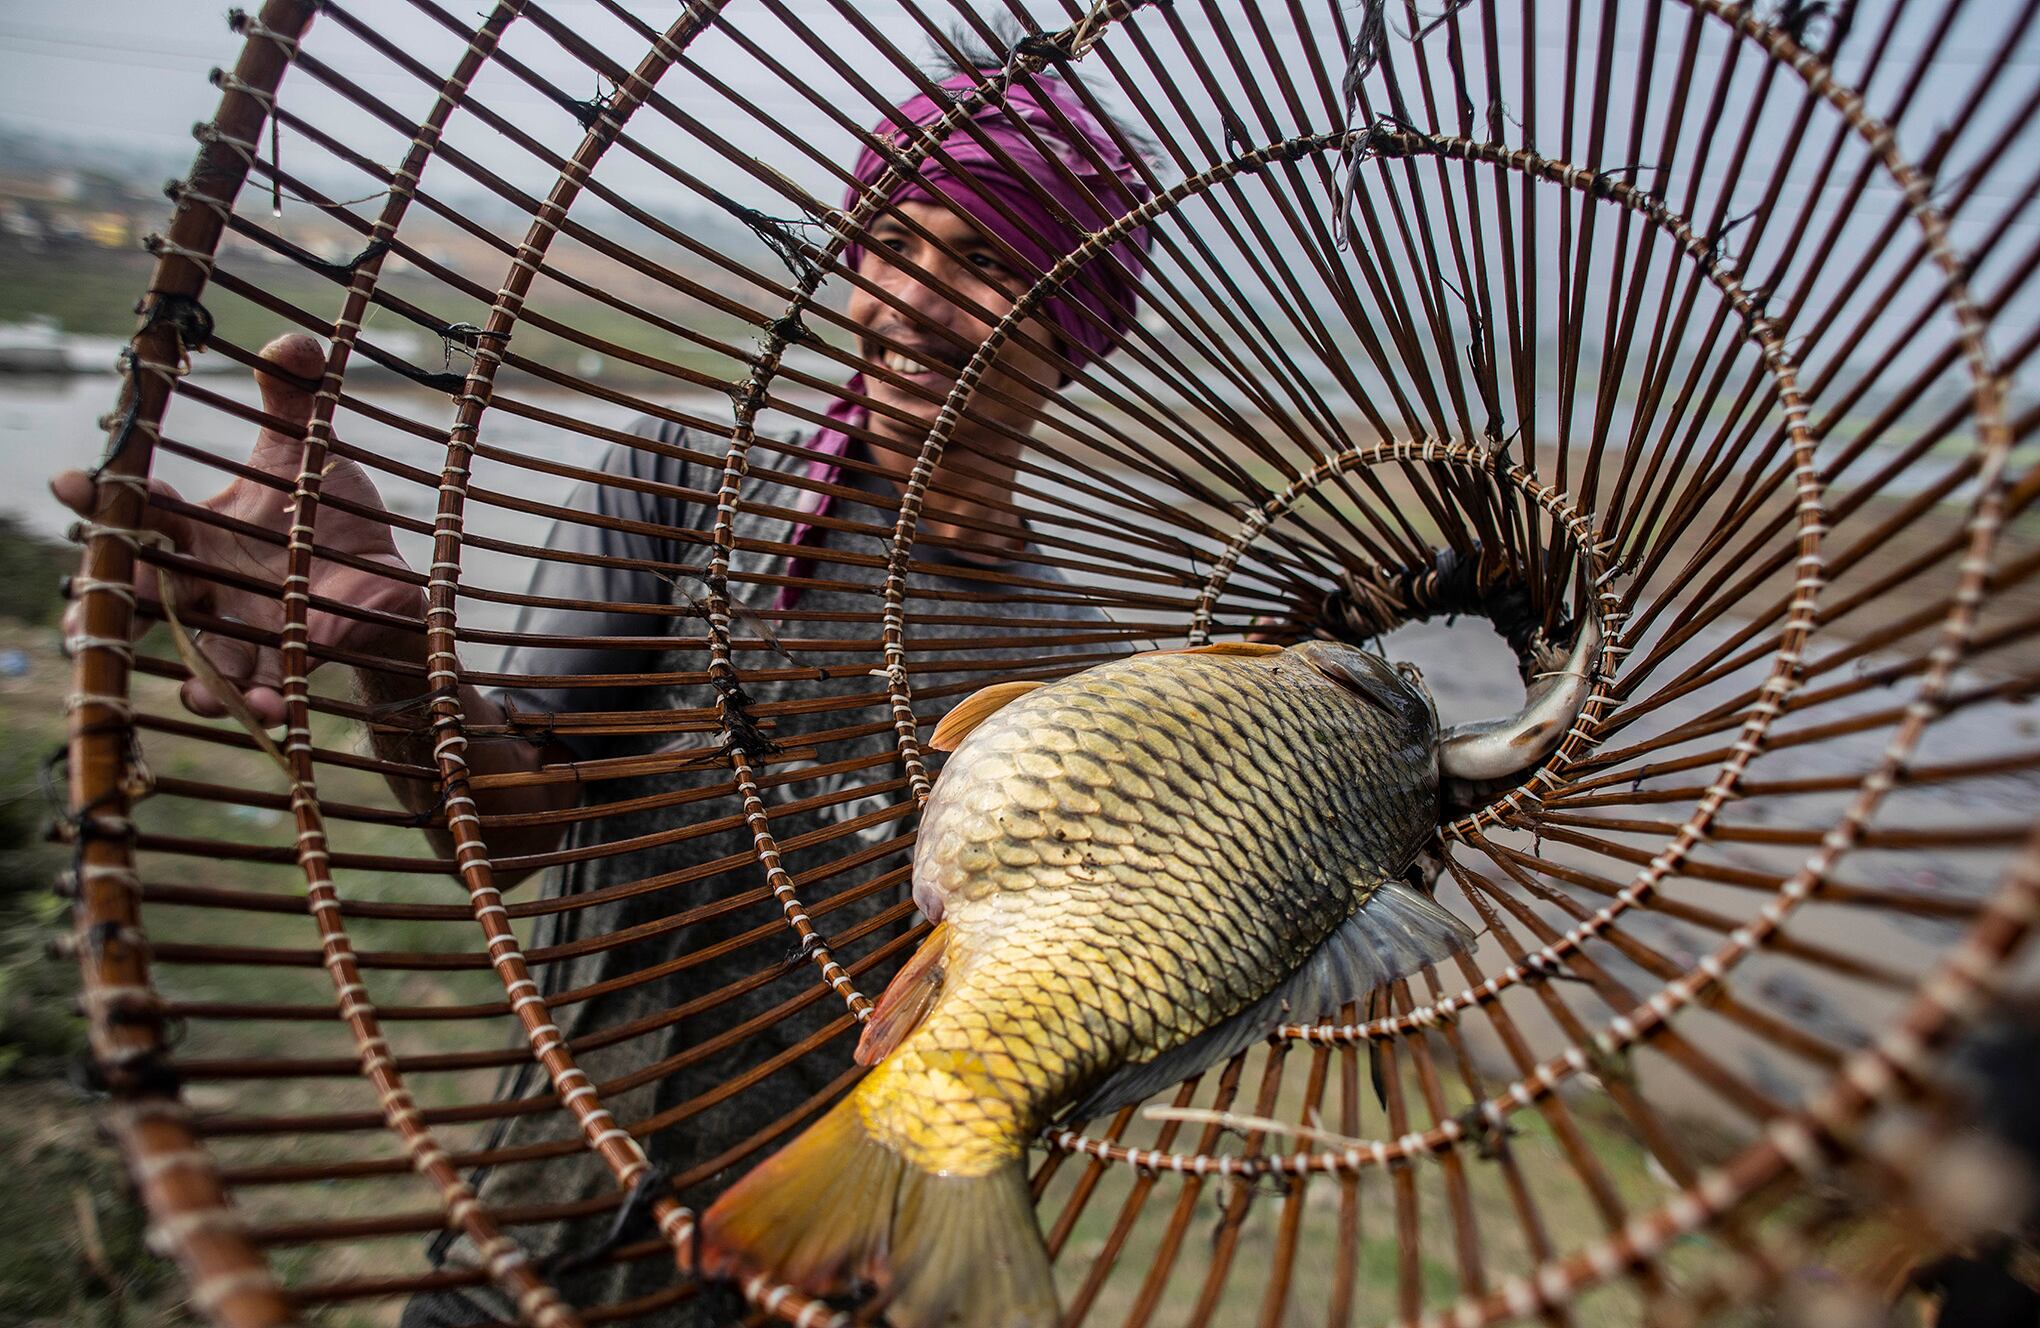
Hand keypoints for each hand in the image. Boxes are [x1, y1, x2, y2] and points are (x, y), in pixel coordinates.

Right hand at [53, 333, 420, 725]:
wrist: (379, 577)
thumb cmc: (326, 510)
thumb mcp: (311, 449)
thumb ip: (293, 396)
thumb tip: (291, 342)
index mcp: (196, 529)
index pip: (138, 512)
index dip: (102, 499)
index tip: (70, 482)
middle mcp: (203, 585)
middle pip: (145, 597)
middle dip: (112, 605)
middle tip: (85, 615)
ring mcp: (239, 630)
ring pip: (198, 661)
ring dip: (193, 678)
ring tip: (193, 692)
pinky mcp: (283, 665)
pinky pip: (261, 693)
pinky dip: (258, 705)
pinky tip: (266, 712)